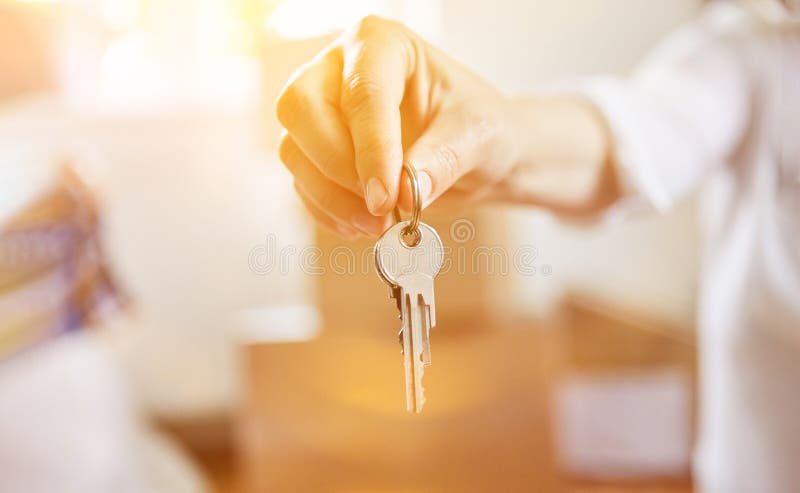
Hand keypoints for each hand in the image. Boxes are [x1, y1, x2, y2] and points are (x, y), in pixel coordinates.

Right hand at [276, 16, 518, 238]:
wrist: (475, 152)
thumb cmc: (478, 127)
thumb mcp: (478, 137)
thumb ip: (443, 159)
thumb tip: (403, 192)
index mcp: (381, 44)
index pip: (362, 91)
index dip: (371, 147)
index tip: (387, 197)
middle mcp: (338, 69)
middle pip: (302, 109)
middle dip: (338, 167)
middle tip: (380, 209)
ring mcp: (319, 110)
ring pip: (293, 150)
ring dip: (331, 197)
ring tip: (378, 226)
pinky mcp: (314, 152)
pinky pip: (302, 183)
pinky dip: (327, 211)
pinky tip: (362, 227)